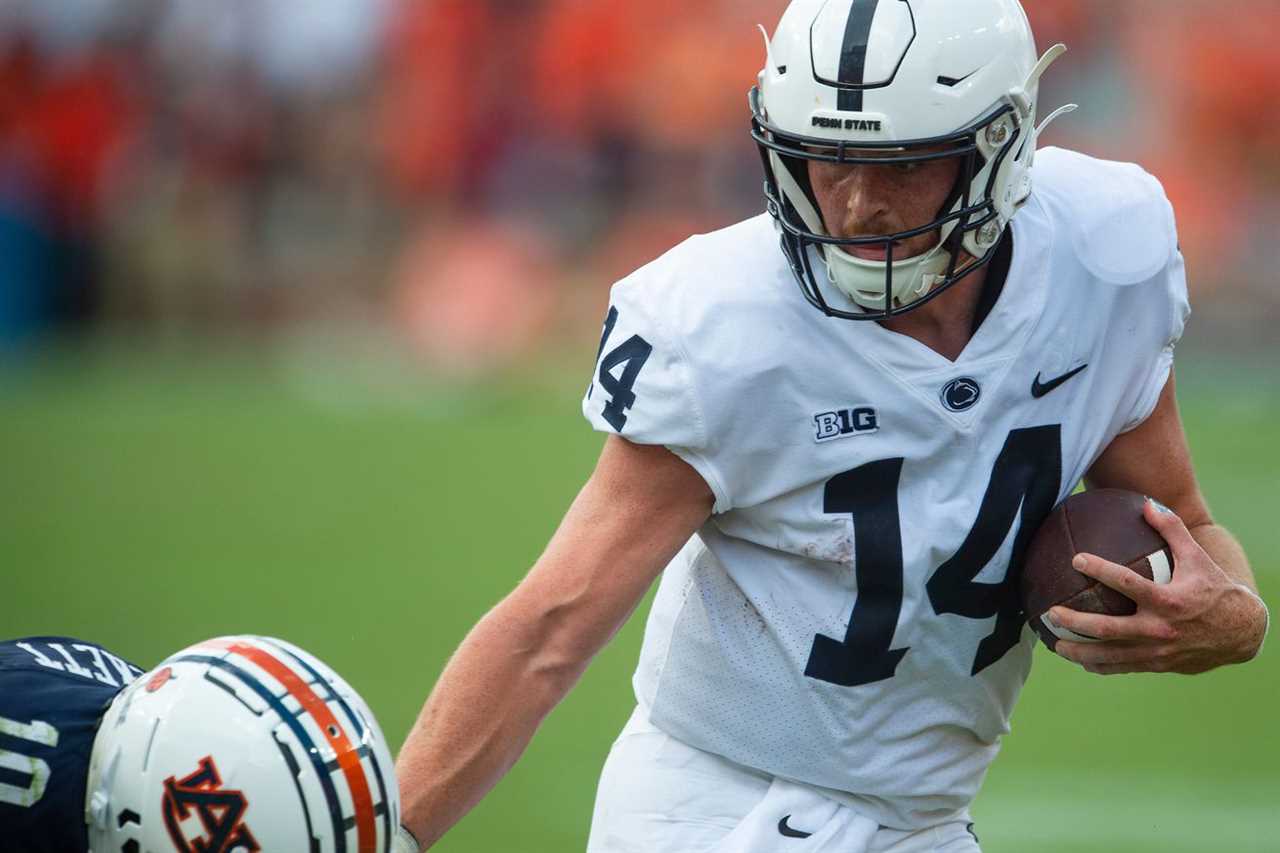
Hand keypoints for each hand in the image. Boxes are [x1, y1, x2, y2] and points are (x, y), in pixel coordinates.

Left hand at [1051, 499, 1267, 674]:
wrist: (1241, 633)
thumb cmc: (1214, 590)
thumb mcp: (1197, 557)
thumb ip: (1172, 530)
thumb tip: (1146, 503)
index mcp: (1169, 600)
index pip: (1127, 583)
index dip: (1100, 570)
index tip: (1076, 558)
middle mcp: (1160, 628)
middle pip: (1108, 628)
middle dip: (1076, 622)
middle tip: (1051, 612)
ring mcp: (1157, 651)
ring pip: (1110, 655)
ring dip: (1079, 651)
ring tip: (1054, 644)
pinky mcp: (1157, 666)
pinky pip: (1121, 667)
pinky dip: (1098, 665)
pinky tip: (1078, 659)